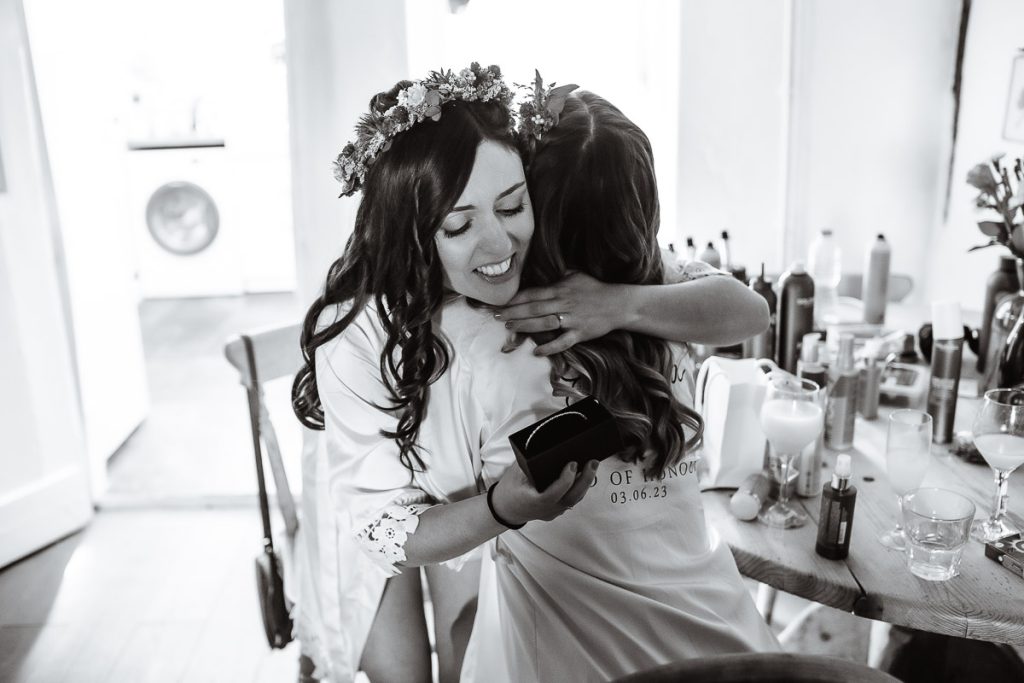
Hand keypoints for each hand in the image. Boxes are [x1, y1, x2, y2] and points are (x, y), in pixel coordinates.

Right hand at [491, 459, 599, 524]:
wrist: (506, 509)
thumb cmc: (510, 489)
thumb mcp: (516, 473)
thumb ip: (530, 462)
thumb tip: (545, 444)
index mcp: (534, 502)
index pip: (554, 494)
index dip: (565, 480)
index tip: (572, 464)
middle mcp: (546, 510)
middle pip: (571, 498)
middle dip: (585, 479)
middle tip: (592, 462)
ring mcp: (553, 512)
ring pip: (574, 499)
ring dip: (585, 482)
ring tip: (592, 464)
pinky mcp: (557, 510)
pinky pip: (571, 499)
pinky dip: (579, 487)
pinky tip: (585, 474)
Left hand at [497, 272, 623, 355]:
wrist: (619, 303)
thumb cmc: (595, 288)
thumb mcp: (576, 274)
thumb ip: (557, 274)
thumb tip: (543, 267)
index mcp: (560, 289)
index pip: (533, 294)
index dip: (515, 299)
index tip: (500, 303)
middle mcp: (563, 303)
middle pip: (533, 308)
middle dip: (513, 312)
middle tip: (495, 316)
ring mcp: (572, 319)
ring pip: (544, 323)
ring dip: (524, 326)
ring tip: (508, 328)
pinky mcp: (580, 333)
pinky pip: (562, 342)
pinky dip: (549, 347)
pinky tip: (536, 351)